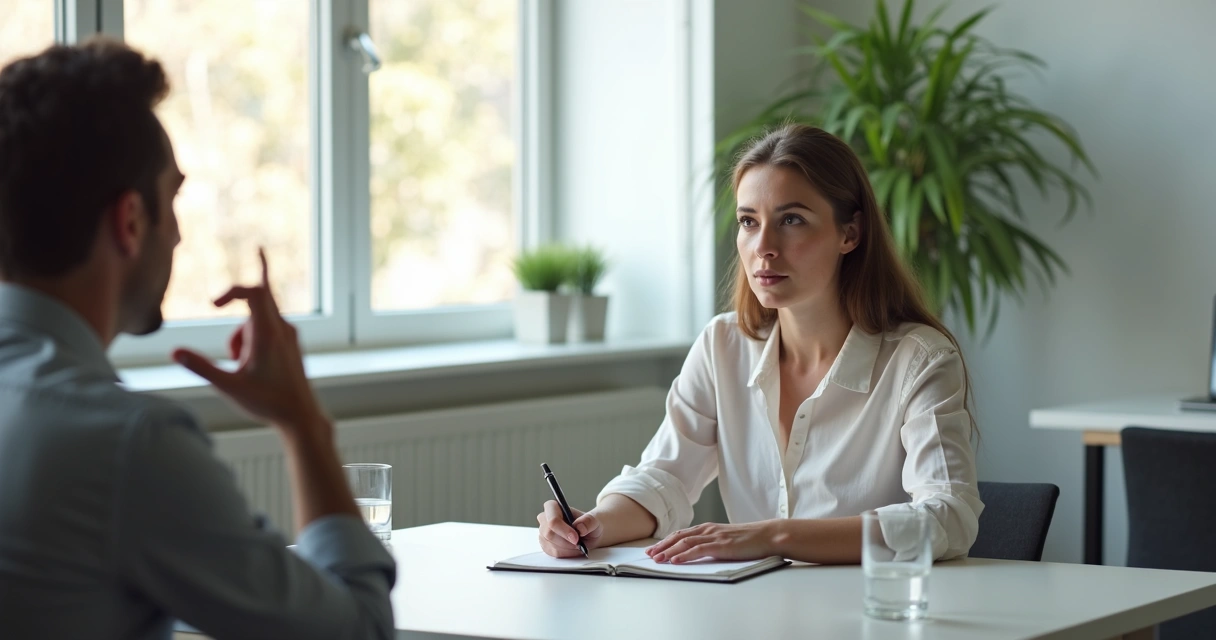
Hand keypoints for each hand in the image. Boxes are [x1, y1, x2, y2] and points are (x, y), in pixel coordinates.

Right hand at [171, 248, 327, 440]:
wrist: (301, 417)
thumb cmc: (267, 403)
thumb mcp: (228, 386)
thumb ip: (201, 367)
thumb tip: (173, 352)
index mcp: (268, 333)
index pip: (253, 293)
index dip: (232, 290)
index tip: (214, 303)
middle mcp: (282, 329)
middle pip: (262, 295)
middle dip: (245, 293)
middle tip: (258, 251)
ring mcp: (290, 336)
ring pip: (258, 319)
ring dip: (242, 334)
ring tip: (240, 365)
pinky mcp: (291, 344)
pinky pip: (268, 329)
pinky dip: (252, 337)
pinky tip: (250, 362)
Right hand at [537, 501, 602, 557]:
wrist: (589, 533)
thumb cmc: (589, 524)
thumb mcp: (595, 520)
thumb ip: (588, 521)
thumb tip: (579, 527)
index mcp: (553, 507)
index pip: (552, 520)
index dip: (563, 530)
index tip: (576, 538)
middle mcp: (545, 518)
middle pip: (549, 534)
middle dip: (567, 542)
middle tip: (580, 544)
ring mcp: (543, 533)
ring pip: (552, 546)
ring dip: (568, 549)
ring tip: (579, 545)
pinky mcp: (545, 545)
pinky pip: (553, 554)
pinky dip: (566, 554)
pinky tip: (573, 549)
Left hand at [645, 521, 778, 563]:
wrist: (768, 535)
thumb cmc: (750, 540)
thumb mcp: (727, 539)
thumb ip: (712, 543)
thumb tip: (699, 553)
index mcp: (709, 528)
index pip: (681, 534)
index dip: (666, 541)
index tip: (654, 548)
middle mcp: (708, 530)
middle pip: (678, 536)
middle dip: (662, 546)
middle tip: (648, 554)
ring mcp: (714, 536)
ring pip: (685, 542)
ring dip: (669, 551)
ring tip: (657, 558)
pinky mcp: (721, 545)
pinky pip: (698, 550)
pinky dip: (684, 555)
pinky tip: (675, 560)